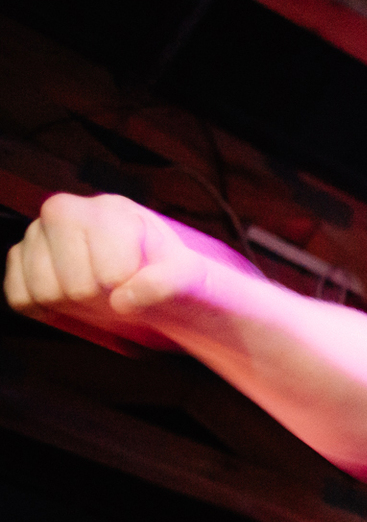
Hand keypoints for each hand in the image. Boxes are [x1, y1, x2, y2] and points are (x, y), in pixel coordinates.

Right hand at [4, 194, 250, 350]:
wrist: (156, 285)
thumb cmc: (173, 278)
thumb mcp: (192, 279)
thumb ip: (170, 283)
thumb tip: (123, 298)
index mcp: (112, 211)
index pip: (108, 271)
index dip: (126, 289)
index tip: (139, 282)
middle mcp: (67, 212)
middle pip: (73, 286)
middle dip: (103, 302)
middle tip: (120, 295)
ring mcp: (39, 234)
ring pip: (42, 292)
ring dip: (74, 308)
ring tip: (100, 297)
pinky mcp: (22, 258)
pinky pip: (19, 297)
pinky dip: (45, 310)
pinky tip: (72, 304)